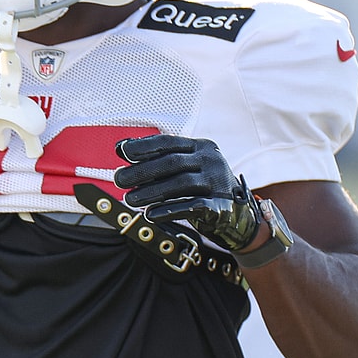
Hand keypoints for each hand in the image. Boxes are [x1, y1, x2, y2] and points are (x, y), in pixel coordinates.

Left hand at [113, 134, 260, 250]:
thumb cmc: (202, 187)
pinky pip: (193, 206)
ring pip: (180, 184)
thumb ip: (156, 159)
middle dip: (142, 171)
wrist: (237, 214)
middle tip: (119, 180)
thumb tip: (121, 148)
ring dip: (151, 192)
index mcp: (200, 147)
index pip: (168, 142)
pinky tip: (150, 214)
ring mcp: (218, 182)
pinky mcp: (221, 206)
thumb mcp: (184, 168)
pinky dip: (169, 210)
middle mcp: (211, 161)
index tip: (123, 153)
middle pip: (171, 163)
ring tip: (130, 199)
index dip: (144, 147)